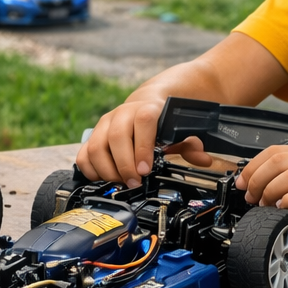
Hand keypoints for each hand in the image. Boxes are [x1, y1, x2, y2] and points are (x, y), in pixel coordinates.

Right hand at [76, 98, 211, 187]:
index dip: (142, 147)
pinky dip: (91, 171)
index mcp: (146, 108)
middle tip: (135, 182)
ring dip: (107, 171)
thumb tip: (203, 159)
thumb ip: (190, 144)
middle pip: (115, 137)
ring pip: (95, 147)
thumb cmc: (162, 121)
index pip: (142, 122)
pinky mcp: (92, 136)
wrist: (145, 104)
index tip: (145, 169)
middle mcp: (121, 114)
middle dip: (124, 165)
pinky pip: (83, 155)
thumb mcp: (179, 129)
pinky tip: (105, 178)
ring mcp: (104, 125)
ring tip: (122, 183)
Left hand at [236, 146, 287, 250]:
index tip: (241, 182)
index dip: (253, 166)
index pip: (275, 151)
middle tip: (251, 196)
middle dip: (257, 179)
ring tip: (265, 204)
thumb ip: (287, 180)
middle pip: (279, 161)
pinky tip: (283, 207)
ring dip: (270, 190)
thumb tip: (255, 183)